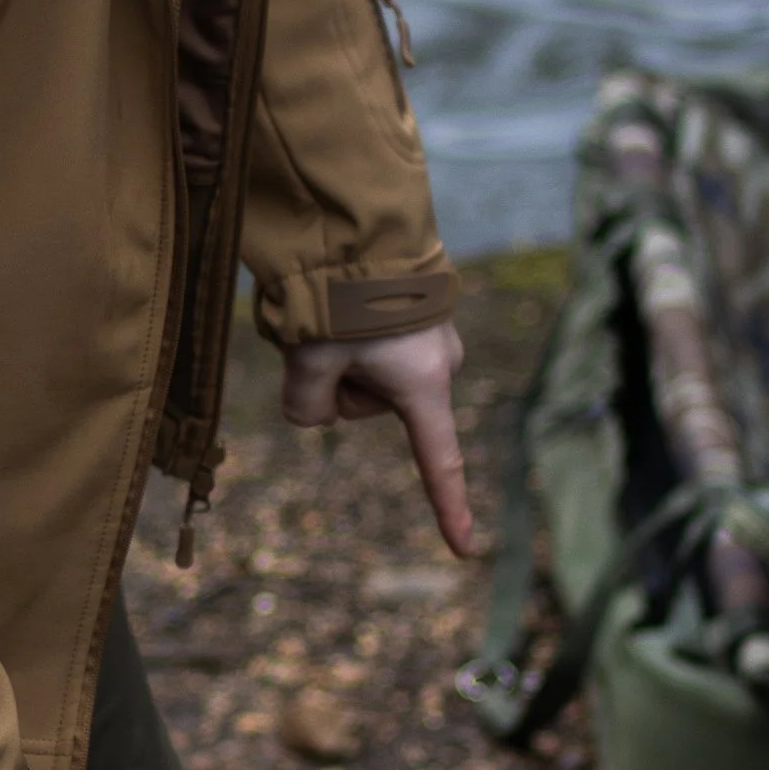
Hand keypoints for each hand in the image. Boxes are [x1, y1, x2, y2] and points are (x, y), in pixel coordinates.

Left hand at [280, 318, 473, 555]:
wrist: (362, 221)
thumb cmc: (340, 298)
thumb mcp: (307, 362)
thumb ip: (304, 408)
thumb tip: (312, 412)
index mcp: (423, 385)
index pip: (437, 461)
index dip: (449, 507)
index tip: (464, 548)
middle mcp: (440, 364)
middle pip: (371, 406)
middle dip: (338, 383)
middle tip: (319, 342)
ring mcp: (434, 338)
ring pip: (370, 373)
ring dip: (342, 354)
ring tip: (330, 314)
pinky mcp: (420, 315)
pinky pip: (376, 343)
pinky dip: (352, 331)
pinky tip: (343, 301)